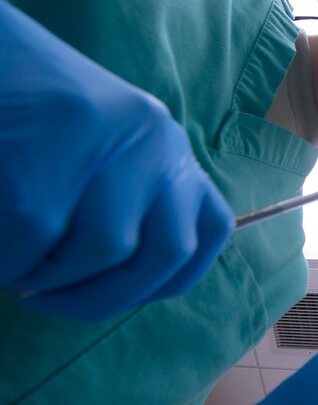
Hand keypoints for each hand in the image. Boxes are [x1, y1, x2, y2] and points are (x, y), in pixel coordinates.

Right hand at [0, 0, 233, 320]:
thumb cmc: (17, 105)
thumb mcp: (92, 147)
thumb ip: (120, 200)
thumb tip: (117, 280)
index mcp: (163, 141)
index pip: (210, 228)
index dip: (167, 278)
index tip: (117, 291)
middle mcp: (153, 140)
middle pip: (167, 253)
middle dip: (104, 296)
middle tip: (45, 299)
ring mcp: (106, 145)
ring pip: (100, 255)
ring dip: (42, 276)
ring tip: (7, 253)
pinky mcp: (46, 162)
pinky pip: (31, 250)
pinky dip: (3, 261)